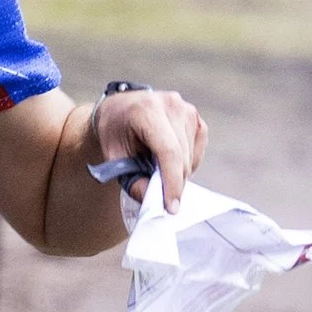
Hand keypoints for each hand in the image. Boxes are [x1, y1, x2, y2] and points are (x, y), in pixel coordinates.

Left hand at [91, 85, 204, 210]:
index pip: (168, 152)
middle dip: (174, 183)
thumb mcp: (113, 157)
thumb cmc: (114, 132)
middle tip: (159, 196)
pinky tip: (170, 161)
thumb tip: (152, 200)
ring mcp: (185, 109)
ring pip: (191, 156)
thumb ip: (131, 180)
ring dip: (179, 172)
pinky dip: (187, 162)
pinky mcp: (194, 116)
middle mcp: (170, 105)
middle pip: (182, 156)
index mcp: (146, 111)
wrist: (118, 110)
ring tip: (157, 170)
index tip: (171, 207)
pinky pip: (197, 149)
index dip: (172, 182)